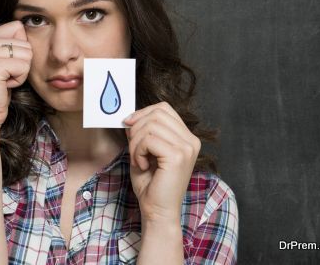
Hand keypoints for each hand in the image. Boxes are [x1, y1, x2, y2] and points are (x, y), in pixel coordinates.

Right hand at [0, 20, 32, 127]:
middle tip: (5, 76)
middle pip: (25, 41)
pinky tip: (5, 86)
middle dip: (21, 62)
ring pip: (27, 54)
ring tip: (4, 80)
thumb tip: (30, 27)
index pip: (18, 27)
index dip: (20, 48)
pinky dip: (19, 79)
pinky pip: (24, 66)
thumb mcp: (0, 60)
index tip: (6, 65)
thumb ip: (10, 44)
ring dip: (21, 72)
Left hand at [124, 102, 200, 224]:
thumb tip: (130, 116)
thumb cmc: (151, 184)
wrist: (157, 211)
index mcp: (186, 137)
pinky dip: (138, 151)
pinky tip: (142, 165)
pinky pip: (149, 139)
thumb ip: (141, 132)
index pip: (163, 108)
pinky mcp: (178, 156)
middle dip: (137, 128)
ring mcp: (187, 148)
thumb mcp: (144, 151)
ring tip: (138, 159)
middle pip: (157, 113)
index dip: (142, 113)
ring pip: (151, 125)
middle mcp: (191, 140)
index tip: (128, 125)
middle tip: (133, 149)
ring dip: (136, 142)